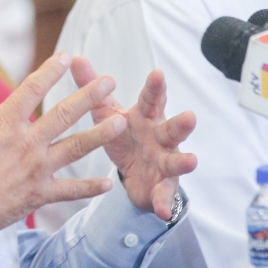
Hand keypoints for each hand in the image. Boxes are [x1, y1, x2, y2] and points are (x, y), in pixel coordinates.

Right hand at [0, 52, 128, 245]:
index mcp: (4, 123)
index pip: (32, 89)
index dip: (51, 70)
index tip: (67, 57)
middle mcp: (27, 143)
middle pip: (64, 114)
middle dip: (89, 96)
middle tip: (109, 82)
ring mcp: (37, 169)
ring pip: (76, 148)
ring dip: (100, 134)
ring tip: (122, 122)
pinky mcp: (40, 194)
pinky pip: (70, 190)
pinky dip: (90, 188)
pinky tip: (109, 183)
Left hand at [71, 57, 197, 220]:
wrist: (134, 173)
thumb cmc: (124, 134)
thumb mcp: (107, 112)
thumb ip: (93, 88)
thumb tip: (75, 57)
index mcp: (146, 117)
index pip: (151, 99)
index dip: (155, 87)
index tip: (157, 74)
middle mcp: (161, 138)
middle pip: (172, 128)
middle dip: (181, 123)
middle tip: (189, 117)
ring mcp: (165, 163)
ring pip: (176, 161)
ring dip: (183, 161)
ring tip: (191, 160)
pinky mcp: (162, 187)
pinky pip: (163, 196)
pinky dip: (164, 202)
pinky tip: (164, 210)